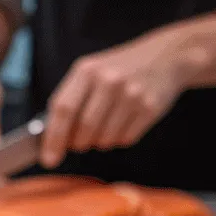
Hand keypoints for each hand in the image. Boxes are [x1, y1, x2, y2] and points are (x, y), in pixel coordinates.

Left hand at [40, 28, 194, 167]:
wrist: (166, 56)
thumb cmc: (117, 70)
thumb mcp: (89, 74)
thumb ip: (69, 102)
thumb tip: (50, 143)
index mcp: (87, 70)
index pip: (64, 110)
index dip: (54, 139)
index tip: (49, 159)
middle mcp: (109, 80)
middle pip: (83, 132)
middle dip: (79, 144)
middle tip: (82, 139)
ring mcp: (131, 94)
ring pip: (104, 140)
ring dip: (100, 141)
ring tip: (107, 123)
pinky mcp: (149, 107)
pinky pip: (125, 140)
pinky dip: (119, 138)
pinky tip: (125, 120)